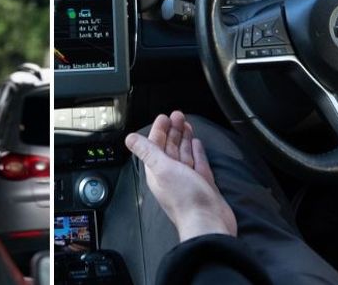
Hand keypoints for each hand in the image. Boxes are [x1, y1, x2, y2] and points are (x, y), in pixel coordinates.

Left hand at [124, 111, 237, 241]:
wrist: (208, 222)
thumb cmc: (185, 198)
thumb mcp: (162, 169)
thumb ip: (147, 152)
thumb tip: (129, 139)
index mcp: (158, 171)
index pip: (155, 145)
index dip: (159, 130)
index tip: (164, 117)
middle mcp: (171, 175)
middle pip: (170, 147)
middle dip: (173, 130)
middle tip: (178, 115)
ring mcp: (188, 179)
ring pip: (184, 153)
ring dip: (184, 138)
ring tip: (187, 124)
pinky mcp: (203, 184)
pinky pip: (198, 163)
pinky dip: (197, 152)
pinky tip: (197, 144)